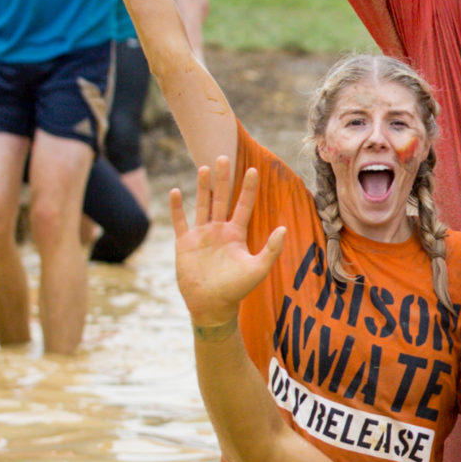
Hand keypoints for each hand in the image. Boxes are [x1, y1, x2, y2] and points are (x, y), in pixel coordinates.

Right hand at [171, 158, 288, 325]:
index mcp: (237, 233)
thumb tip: (284, 228)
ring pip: (202, 205)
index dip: (249, 188)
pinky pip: (181, 222)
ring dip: (203, 187)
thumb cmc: (237, 289)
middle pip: (222, 198)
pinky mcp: (185, 244)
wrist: (211, 304)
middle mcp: (219, 230)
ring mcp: (201, 235)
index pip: (244, 205)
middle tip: (224, 156)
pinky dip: (177, 208)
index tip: (254, 169)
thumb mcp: (259, 268)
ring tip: (205, 167)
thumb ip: (272, 248)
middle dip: (224, 178)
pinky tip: (176, 191)